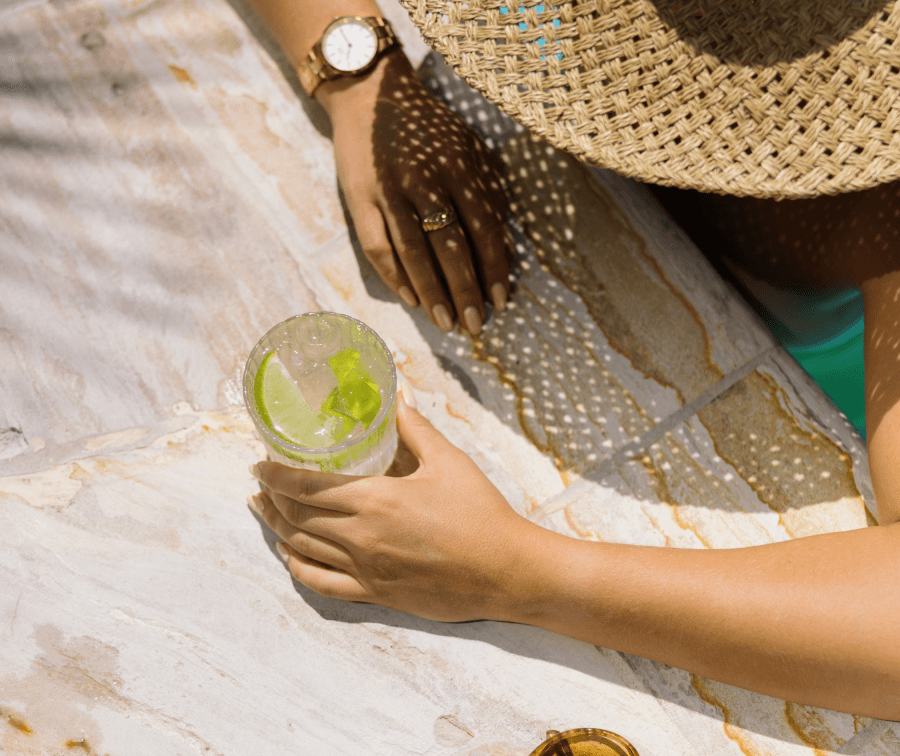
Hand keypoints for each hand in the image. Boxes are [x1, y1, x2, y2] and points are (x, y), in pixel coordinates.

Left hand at [248, 393, 537, 621]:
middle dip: (271, 497)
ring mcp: (365, 569)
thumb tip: (396, 399)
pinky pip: (322, 583)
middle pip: (297, 516)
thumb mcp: (449, 461)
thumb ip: (416, 429)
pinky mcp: (375, 593)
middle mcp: (361, 536)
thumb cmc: (480, 513)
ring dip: (276, 527)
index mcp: (375, 499)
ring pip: (302, 547)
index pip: (306, 486)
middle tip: (260, 482)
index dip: (274, 474)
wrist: (505, 570)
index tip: (258, 463)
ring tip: (263, 511)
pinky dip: (297, 567)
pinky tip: (289, 554)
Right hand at [317, 51, 510, 334]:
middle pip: (449, 245)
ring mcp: (389, 191)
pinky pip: (377, 246)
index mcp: (459, 166)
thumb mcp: (469, 148)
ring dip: (431, 292)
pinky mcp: (360, 199)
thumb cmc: (430, 129)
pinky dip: (394, 276)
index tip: (502, 300)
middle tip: (475, 326)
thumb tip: (502, 247)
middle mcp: (425, 180)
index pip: (483, 227)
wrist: (371, 95)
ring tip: (446, 323)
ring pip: (412, 252)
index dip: (494, 267)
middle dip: (465, 290)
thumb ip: (486, 192)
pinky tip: (411, 300)